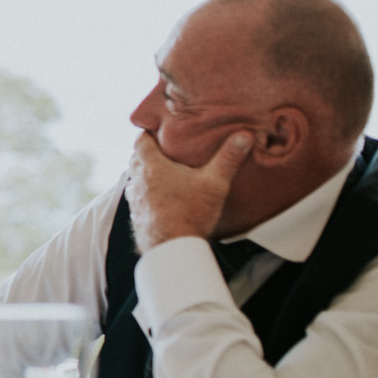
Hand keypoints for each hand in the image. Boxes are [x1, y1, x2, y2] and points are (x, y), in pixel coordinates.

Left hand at [128, 130, 252, 251]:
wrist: (172, 248)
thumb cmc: (190, 214)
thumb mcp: (214, 183)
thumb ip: (228, 158)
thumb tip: (243, 136)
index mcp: (152, 167)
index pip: (140, 140)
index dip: (146, 132)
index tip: (155, 128)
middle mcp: (138, 181)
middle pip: (136, 159)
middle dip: (146, 152)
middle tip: (163, 148)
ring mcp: (135, 200)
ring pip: (135, 179)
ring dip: (145, 174)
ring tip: (162, 172)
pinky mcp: (136, 216)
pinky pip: (137, 198)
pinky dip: (145, 193)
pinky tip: (160, 198)